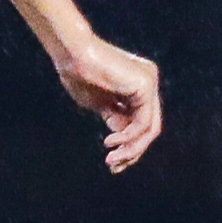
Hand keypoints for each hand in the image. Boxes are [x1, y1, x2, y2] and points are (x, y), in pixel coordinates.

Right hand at [54, 35, 160, 172]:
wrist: (72, 55)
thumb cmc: (78, 75)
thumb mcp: (99, 104)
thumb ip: (114, 118)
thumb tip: (124, 139)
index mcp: (137, 86)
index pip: (139, 122)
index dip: (128, 146)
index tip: (112, 164)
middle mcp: (148, 83)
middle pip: (148, 127)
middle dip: (132, 151)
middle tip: (114, 167)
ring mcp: (149, 83)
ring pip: (149, 128)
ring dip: (131, 149)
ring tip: (111, 161)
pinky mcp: (145, 87)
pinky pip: (143, 122)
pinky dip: (129, 137)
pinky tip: (111, 143)